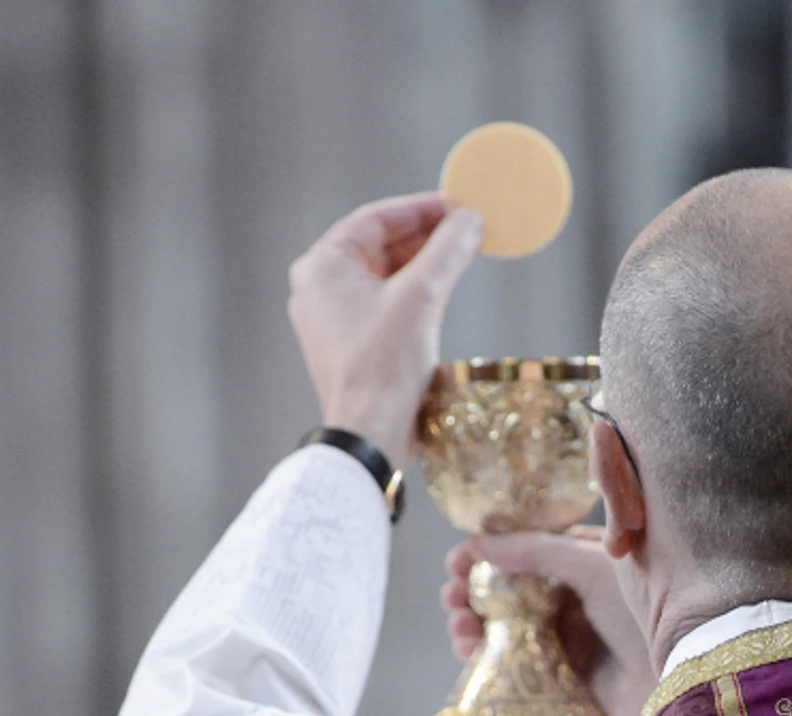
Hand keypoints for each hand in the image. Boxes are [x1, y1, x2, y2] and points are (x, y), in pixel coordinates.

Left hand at [288, 194, 484, 466]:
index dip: (421, 208)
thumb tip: (471, 220)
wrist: (369, 435)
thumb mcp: (421, 297)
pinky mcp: (351, 345)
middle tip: (468, 229)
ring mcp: (333, 320)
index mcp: (322, 268)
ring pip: (385, 276)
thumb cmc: (383, 367)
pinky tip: (445, 290)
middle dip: (427, 237)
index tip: (459, 204)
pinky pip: (385, 304)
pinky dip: (415, 293)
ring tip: (465, 254)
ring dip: (425, 265)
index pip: (375, 219)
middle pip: (380, 246)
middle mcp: (319, 290)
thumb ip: (448, 250)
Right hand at [443, 528, 657, 715]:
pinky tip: (470, 656)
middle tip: (452, 596)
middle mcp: (575, 603)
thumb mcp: (590, 563)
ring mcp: (570, 644)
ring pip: (506, 632)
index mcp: (584, 567)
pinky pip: (517, 672)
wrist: (687, 669)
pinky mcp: (567, 684)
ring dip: (475, 626)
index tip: (457, 559)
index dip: (488, 554)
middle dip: (473, 593)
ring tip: (460, 626)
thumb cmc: (652, 605)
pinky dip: (487, 664)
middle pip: (508, 594)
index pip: (525, 553)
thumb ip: (536, 550)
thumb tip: (479, 541)